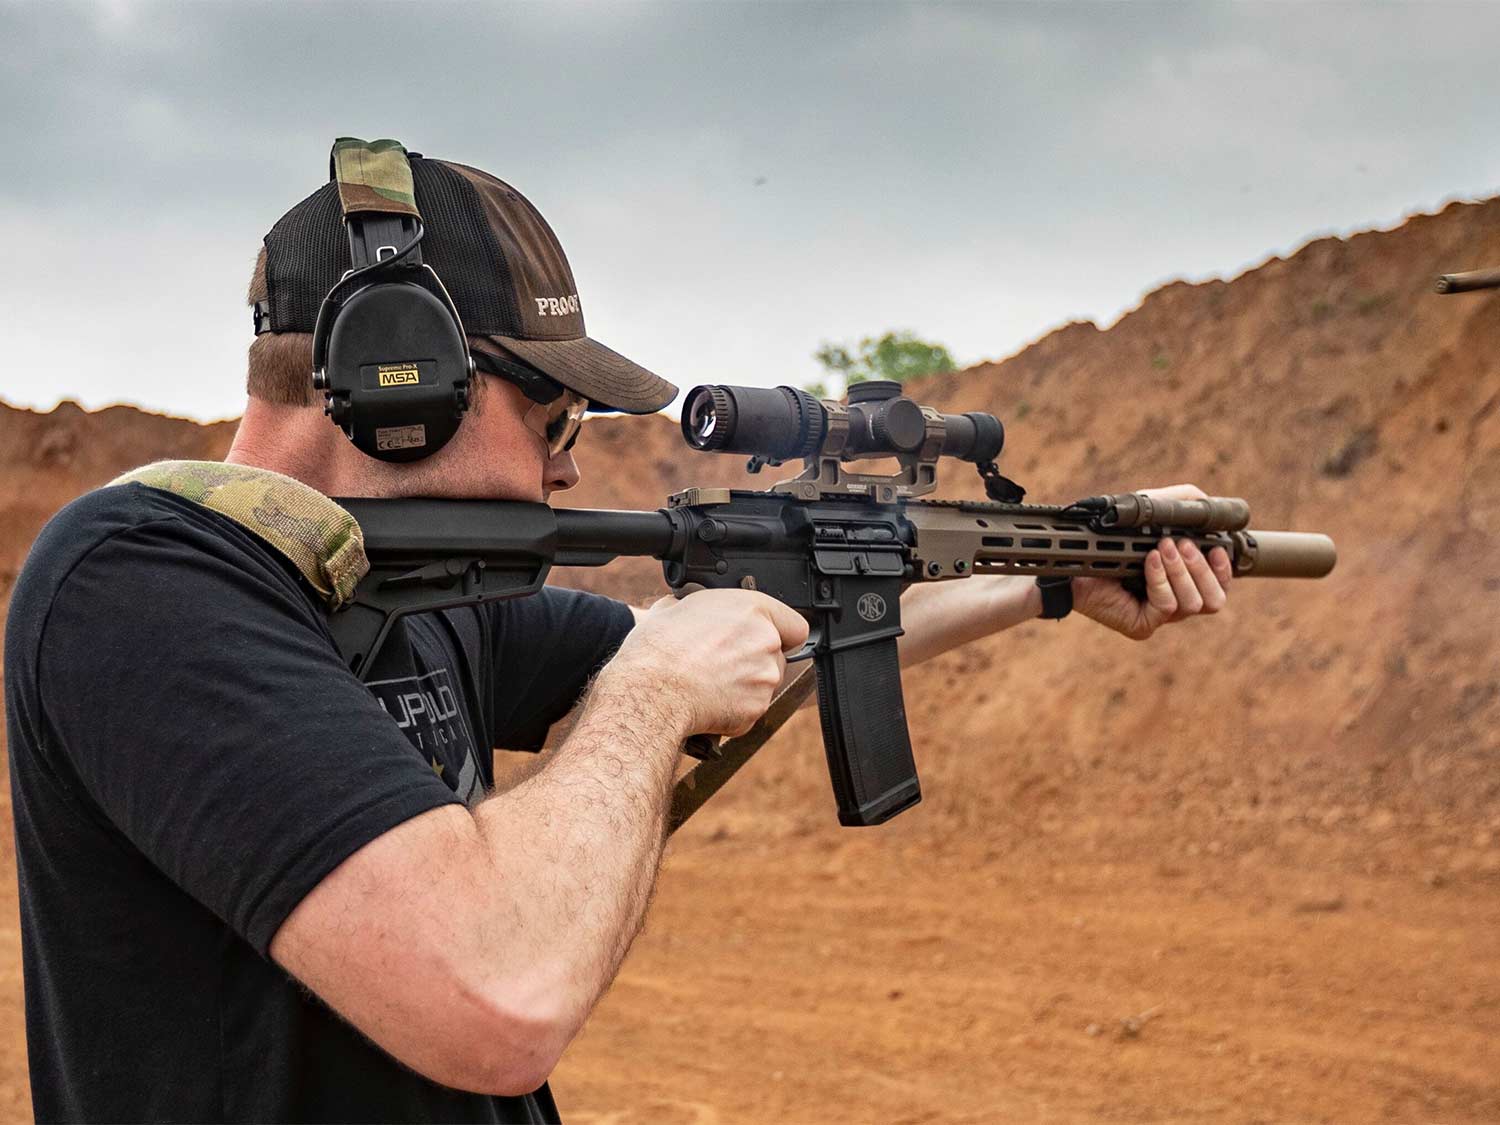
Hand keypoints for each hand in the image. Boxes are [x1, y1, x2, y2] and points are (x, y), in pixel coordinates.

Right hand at [601, 589, 809, 738]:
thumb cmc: (658, 649)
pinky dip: (733, 708)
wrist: (650, 692)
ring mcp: (764, 678)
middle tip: (722, 661)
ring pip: (763, 683)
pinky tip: (707, 702)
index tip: (767, 637)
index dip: (780, 631)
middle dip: (754, 659)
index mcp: (752, 610)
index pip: (794, 623)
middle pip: (776, 654)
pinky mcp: (755, 710)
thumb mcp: (673, 608)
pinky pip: (750, 708)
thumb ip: (697, 607)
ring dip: (744, 684)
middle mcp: (766, 642)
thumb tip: (688, 607)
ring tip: (709, 683)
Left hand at [1070, 484, 1231, 640]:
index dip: (1224, 570)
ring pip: (1193, 604)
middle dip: (1201, 568)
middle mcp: (1175, 600)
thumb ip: (1180, 503)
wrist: (1072, 557)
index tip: (1217, 548)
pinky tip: (1148, 561)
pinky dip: (1160, 579)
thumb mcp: (1150, 513)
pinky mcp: (1142, 624)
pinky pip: (1166, 606)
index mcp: (1183, 581)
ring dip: (1181, 571)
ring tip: (1161, 548)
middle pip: (1214, 600)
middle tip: (1179, 544)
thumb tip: (1208, 501)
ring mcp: (1158, 616)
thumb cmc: (1111, 537)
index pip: (1219, 586)